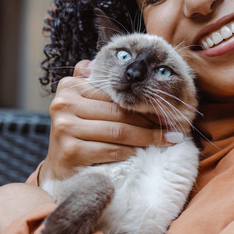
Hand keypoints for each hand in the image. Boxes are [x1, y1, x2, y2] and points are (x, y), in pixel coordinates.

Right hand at [40, 60, 173, 184]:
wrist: (61, 168)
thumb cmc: (80, 133)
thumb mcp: (87, 105)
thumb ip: (100, 84)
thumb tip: (130, 66)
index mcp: (69, 86)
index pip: (114, 95)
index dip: (142, 104)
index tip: (165, 111)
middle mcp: (64, 104)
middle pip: (119, 113)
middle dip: (150, 121)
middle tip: (173, 127)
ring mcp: (64, 128)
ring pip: (118, 131)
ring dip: (147, 137)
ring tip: (168, 140)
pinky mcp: (70, 151)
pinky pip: (111, 149)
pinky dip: (131, 152)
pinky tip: (143, 153)